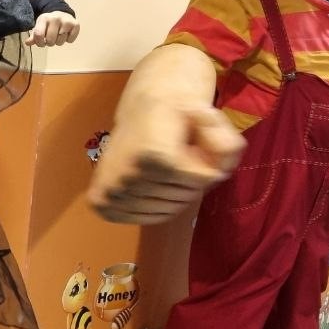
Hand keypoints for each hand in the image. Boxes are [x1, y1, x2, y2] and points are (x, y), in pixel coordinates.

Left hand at [27, 11, 79, 46]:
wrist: (62, 13)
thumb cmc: (48, 23)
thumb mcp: (39, 27)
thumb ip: (34, 36)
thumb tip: (27, 43)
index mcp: (44, 18)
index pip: (39, 35)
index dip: (39, 43)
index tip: (41, 43)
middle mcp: (55, 18)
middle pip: (50, 40)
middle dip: (49, 43)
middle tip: (50, 39)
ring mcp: (66, 21)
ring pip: (60, 42)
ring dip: (58, 42)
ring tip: (58, 35)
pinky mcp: (75, 24)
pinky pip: (70, 40)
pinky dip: (68, 39)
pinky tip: (66, 33)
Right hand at [87, 103, 244, 224]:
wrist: (141, 110)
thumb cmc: (175, 113)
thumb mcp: (209, 118)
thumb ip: (227, 143)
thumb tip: (220, 174)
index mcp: (152, 155)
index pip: (197, 182)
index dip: (205, 170)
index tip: (196, 152)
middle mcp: (128, 176)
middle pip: (181, 197)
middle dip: (191, 183)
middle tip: (182, 160)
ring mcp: (113, 192)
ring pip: (166, 210)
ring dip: (176, 194)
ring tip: (169, 172)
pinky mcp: (102, 202)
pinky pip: (144, 218)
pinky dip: (158, 209)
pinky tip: (156, 189)